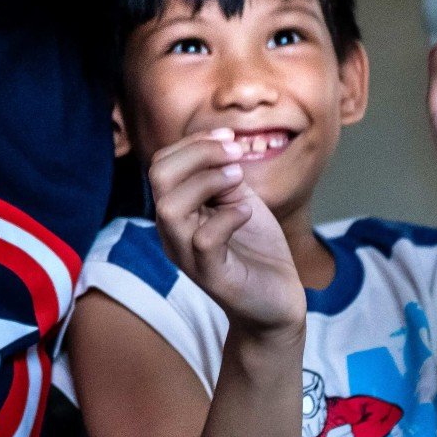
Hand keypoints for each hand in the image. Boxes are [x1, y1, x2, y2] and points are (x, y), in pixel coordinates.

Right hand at [149, 129, 307, 335]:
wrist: (277, 299)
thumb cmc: (256, 249)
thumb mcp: (239, 200)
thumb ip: (223, 174)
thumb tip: (221, 142)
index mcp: (176, 211)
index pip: (161, 165)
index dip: (193, 143)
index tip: (229, 138)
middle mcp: (173, 232)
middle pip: (159, 178)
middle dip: (198, 153)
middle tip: (235, 154)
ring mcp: (188, 255)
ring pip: (170, 208)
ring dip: (208, 181)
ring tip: (239, 179)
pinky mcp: (211, 276)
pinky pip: (204, 240)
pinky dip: (228, 217)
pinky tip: (248, 212)